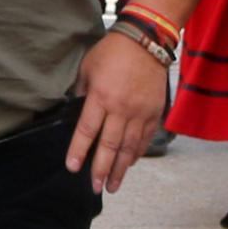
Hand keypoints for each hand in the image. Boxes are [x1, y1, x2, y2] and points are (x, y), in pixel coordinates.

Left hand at [66, 31, 168, 191]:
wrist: (147, 41)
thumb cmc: (112, 51)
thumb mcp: (88, 68)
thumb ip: (82, 93)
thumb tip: (76, 113)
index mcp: (100, 97)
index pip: (87, 131)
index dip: (78, 151)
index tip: (73, 168)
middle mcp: (121, 108)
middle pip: (109, 146)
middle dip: (101, 170)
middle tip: (95, 187)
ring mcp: (139, 112)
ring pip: (128, 148)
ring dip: (120, 169)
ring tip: (113, 186)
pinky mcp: (154, 112)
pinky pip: (144, 138)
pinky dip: (136, 154)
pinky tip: (129, 164)